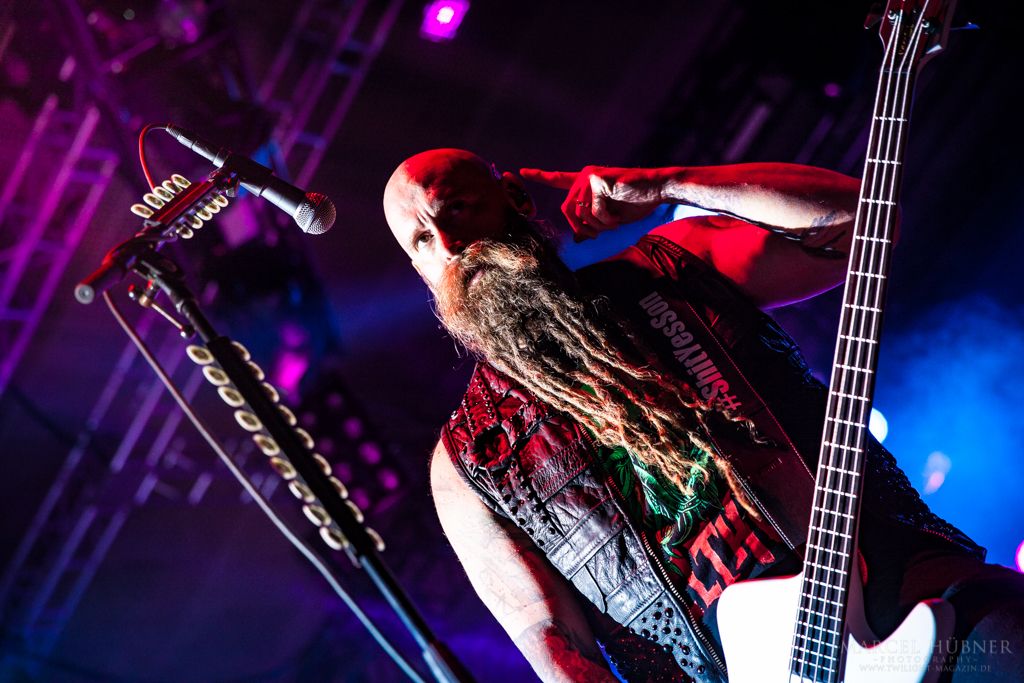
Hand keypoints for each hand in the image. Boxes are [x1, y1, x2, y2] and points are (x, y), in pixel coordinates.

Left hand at [519, 165, 665, 240]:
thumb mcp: (611, 218)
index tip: (523, 172)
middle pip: (567, 210)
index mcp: (586, 182)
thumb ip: (591, 225)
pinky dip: (606, 222)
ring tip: (613, 223)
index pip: (560, 179)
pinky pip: (594, 212)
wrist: (659, 189)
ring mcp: (591, 177)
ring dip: (597, 226)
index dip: (541, 177)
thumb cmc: (638, 203)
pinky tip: (617, 218)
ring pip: (579, 213)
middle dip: (582, 228)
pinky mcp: (598, 181)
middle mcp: (585, 176)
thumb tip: (576, 239)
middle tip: (600, 233)